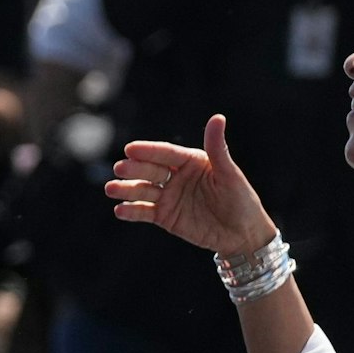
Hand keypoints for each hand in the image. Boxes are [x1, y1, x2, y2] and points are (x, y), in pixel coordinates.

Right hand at [105, 114, 277, 256]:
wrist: (242, 235)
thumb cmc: (240, 199)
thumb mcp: (229, 174)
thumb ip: (217, 148)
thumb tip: (218, 117)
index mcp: (191, 161)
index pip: (166, 153)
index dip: (148, 151)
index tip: (130, 149)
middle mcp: (177, 176)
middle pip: (151, 170)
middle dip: (134, 169)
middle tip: (119, 168)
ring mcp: (170, 197)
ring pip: (144, 190)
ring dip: (127, 189)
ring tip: (111, 189)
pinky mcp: (165, 217)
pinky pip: (145, 212)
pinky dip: (131, 211)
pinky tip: (119, 210)